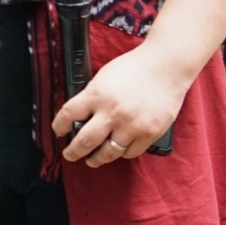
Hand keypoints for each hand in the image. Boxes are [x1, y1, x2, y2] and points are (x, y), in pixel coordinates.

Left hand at [53, 40, 191, 165]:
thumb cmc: (135, 68)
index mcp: (97, 95)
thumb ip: (91, 97)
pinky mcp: (150, 133)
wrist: (166, 65)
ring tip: (93, 159)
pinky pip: (130, 153)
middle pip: (84, 142)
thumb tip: (79, 116)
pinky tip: (118, 150)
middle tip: (70, 154)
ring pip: (108, 153)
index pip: (67, 115)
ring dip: (97, 159)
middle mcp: (112, 112)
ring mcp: (132, 125)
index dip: (59, 126)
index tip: (59, 131)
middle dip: (73, 152)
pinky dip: (122, 153)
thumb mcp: (103, 77)